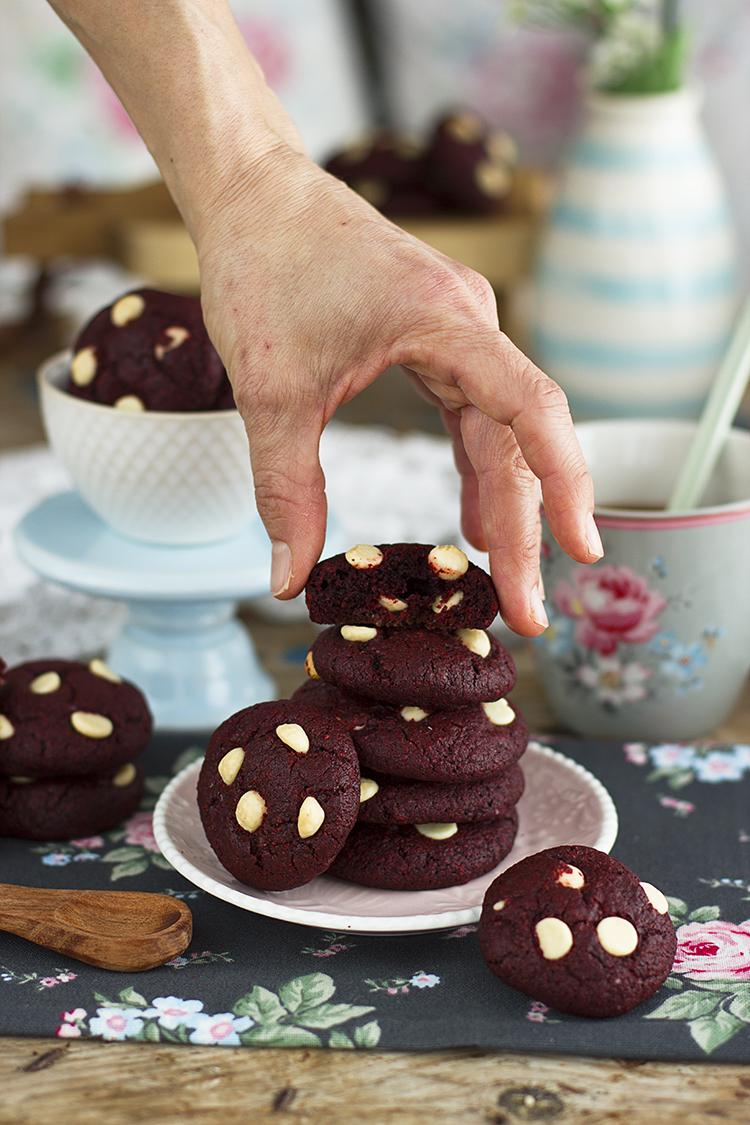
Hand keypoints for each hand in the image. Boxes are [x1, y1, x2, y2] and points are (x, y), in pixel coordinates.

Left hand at [197, 144, 601, 634]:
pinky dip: (475, 467)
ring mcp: (455, 329)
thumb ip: (285, 489)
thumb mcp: (271, 392)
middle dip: (527, 527)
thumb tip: (287, 580)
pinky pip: (472, 412)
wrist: (253, 195)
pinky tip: (476, 518)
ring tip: (506, 577)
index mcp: (445, 323)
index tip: (582, 548)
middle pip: (518, 436)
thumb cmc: (263, 269)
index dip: (564, 481)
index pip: (532, 407)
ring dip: (504, 503)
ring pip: (498, 430)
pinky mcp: (435, 337)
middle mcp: (466, 323)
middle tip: (527, 611)